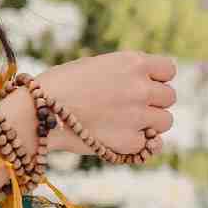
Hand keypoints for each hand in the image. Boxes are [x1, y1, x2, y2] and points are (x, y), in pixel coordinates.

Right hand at [37, 51, 176, 156]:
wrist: (38, 111)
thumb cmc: (61, 85)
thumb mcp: (96, 65)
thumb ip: (124, 72)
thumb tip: (147, 83)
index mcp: (133, 62)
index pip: (168, 69)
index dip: (158, 78)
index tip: (146, 85)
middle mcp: (141, 87)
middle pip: (169, 97)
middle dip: (154, 102)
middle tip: (132, 107)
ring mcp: (138, 115)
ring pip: (165, 121)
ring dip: (151, 123)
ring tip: (126, 123)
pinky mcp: (129, 141)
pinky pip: (147, 144)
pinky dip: (133, 143)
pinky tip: (113, 137)